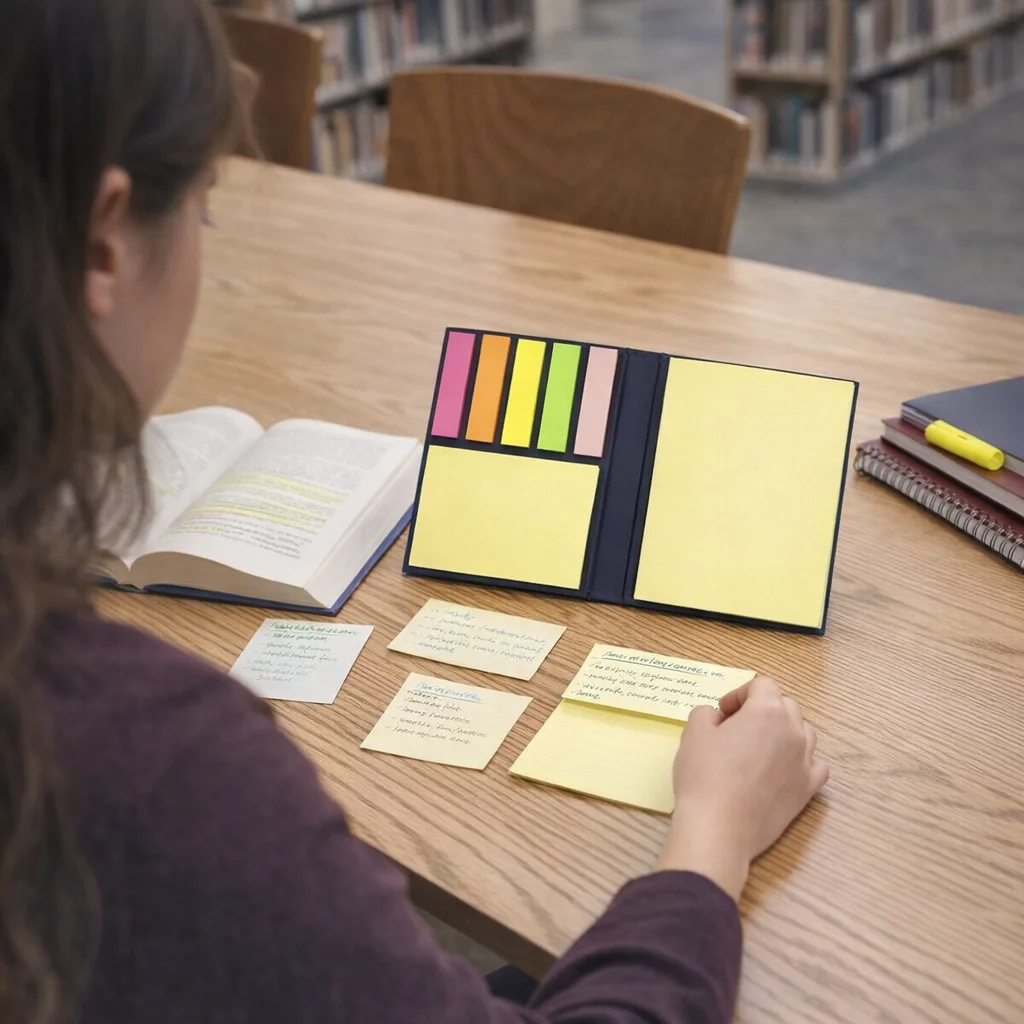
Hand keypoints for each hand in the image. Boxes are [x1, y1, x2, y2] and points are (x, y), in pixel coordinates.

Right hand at [655, 675, 827, 901]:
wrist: (719, 827)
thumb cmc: (704, 775)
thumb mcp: (693, 732)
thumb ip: (706, 713)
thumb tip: (718, 718)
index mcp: (767, 711)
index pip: (762, 684)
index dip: (739, 694)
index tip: (722, 712)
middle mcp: (793, 732)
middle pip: (786, 705)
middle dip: (762, 709)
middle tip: (736, 728)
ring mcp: (805, 762)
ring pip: (804, 732)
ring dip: (784, 732)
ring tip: (760, 748)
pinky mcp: (808, 790)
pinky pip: (816, 765)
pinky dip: (802, 761)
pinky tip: (783, 770)